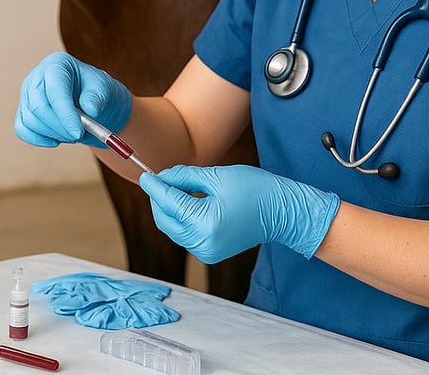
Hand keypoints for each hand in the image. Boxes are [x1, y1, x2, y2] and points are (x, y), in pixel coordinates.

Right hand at [15, 52, 132, 148]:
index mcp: (57, 64)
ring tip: (74, 134)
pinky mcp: (23, 111)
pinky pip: (22, 129)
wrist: (93, 104)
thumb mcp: (105, 90)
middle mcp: (37, 76)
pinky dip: (38, 139)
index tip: (78, 132)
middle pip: (38, 106)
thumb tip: (90, 108)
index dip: (65, 113)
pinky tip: (56, 140)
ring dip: (54, 134)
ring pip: (30, 119)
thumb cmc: (97, 93)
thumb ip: (98, 97)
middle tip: (79, 135)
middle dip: (59, 126)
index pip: (55, 89)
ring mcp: (27, 93)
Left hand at [139, 165, 339, 264]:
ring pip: (173, 228)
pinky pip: (185, 234)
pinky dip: (181, 218)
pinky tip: (190, 202)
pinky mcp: (209, 253)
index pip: (169, 203)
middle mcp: (202, 243)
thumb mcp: (216, 176)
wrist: (282, 212)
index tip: (145, 175)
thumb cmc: (255, 189)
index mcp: (205, 223)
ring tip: (182, 187)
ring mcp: (206, 252)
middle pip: (165, 219)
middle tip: (164, 178)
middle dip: (160, 198)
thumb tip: (161, 177)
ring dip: (170, 208)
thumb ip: (184, 177)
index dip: (155, 187)